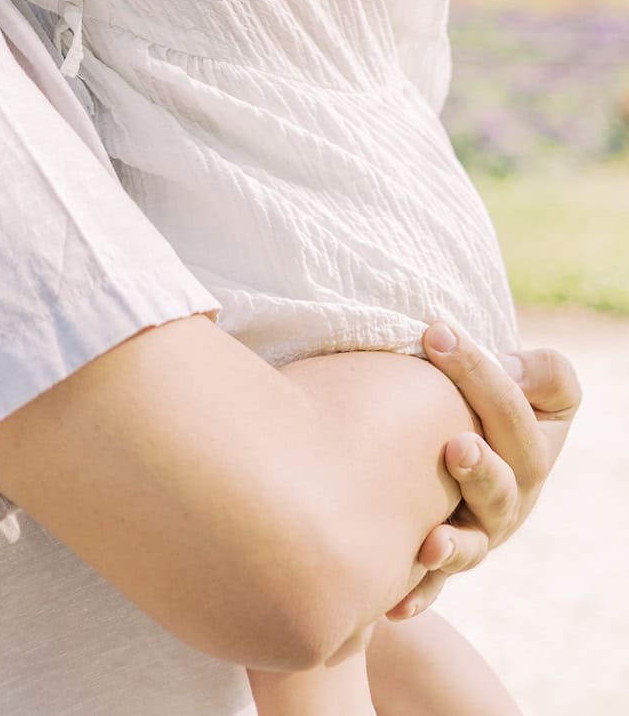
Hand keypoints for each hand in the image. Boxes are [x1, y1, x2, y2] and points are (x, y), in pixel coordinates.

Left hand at [386, 321, 580, 620]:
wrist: (452, 439)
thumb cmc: (480, 396)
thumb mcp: (525, 380)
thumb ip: (540, 374)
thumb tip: (516, 371)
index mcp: (533, 445)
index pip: (517, 409)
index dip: (481, 371)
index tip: (435, 331)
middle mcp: (510, 495)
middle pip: (503, 487)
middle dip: (483, 468)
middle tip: (455, 446)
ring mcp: (477, 531)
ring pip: (473, 545)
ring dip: (454, 545)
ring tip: (428, 542)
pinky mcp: (442, 558)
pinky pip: (432, 586)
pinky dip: (417, 595)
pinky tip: (394, 604)